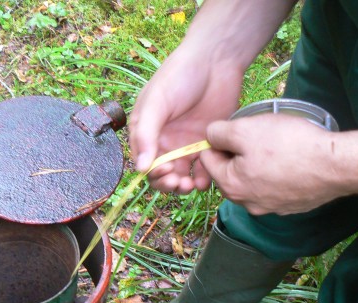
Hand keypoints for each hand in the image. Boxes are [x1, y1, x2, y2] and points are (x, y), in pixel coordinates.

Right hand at [130, 47, 242, 193]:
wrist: (216, 60)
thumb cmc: (180, 75)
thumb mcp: (157, 102)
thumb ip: (146, 134)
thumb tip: (140, 169)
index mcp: (147, 131)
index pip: (144, 163)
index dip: (152, 173)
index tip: (166, 170)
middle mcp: (164, 141)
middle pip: (161, 174)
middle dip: (168, 184)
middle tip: (180, 183)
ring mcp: (186, 144)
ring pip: (182, 176)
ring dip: (184, 186)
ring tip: (192, 186)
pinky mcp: (206, 143)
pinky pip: (203, 169)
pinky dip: (203, 178)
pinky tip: (206, 179)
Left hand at [199, 114, 348, 214]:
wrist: (336, 166)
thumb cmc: (289, 145)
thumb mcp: (246, 130)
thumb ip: (219, 132)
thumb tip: (209, 135)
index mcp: (230, 186)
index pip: (207, 160)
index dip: (218, 140)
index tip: (238, 130)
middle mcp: (246, 204)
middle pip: (229, 173)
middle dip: (237, 154)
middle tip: (258, 137)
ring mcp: (269, 208)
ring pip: (251, 181)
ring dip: (256, 164)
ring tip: (275, 147)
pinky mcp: (289, 207)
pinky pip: (273, 188)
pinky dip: (276, 175)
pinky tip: (290, 161)